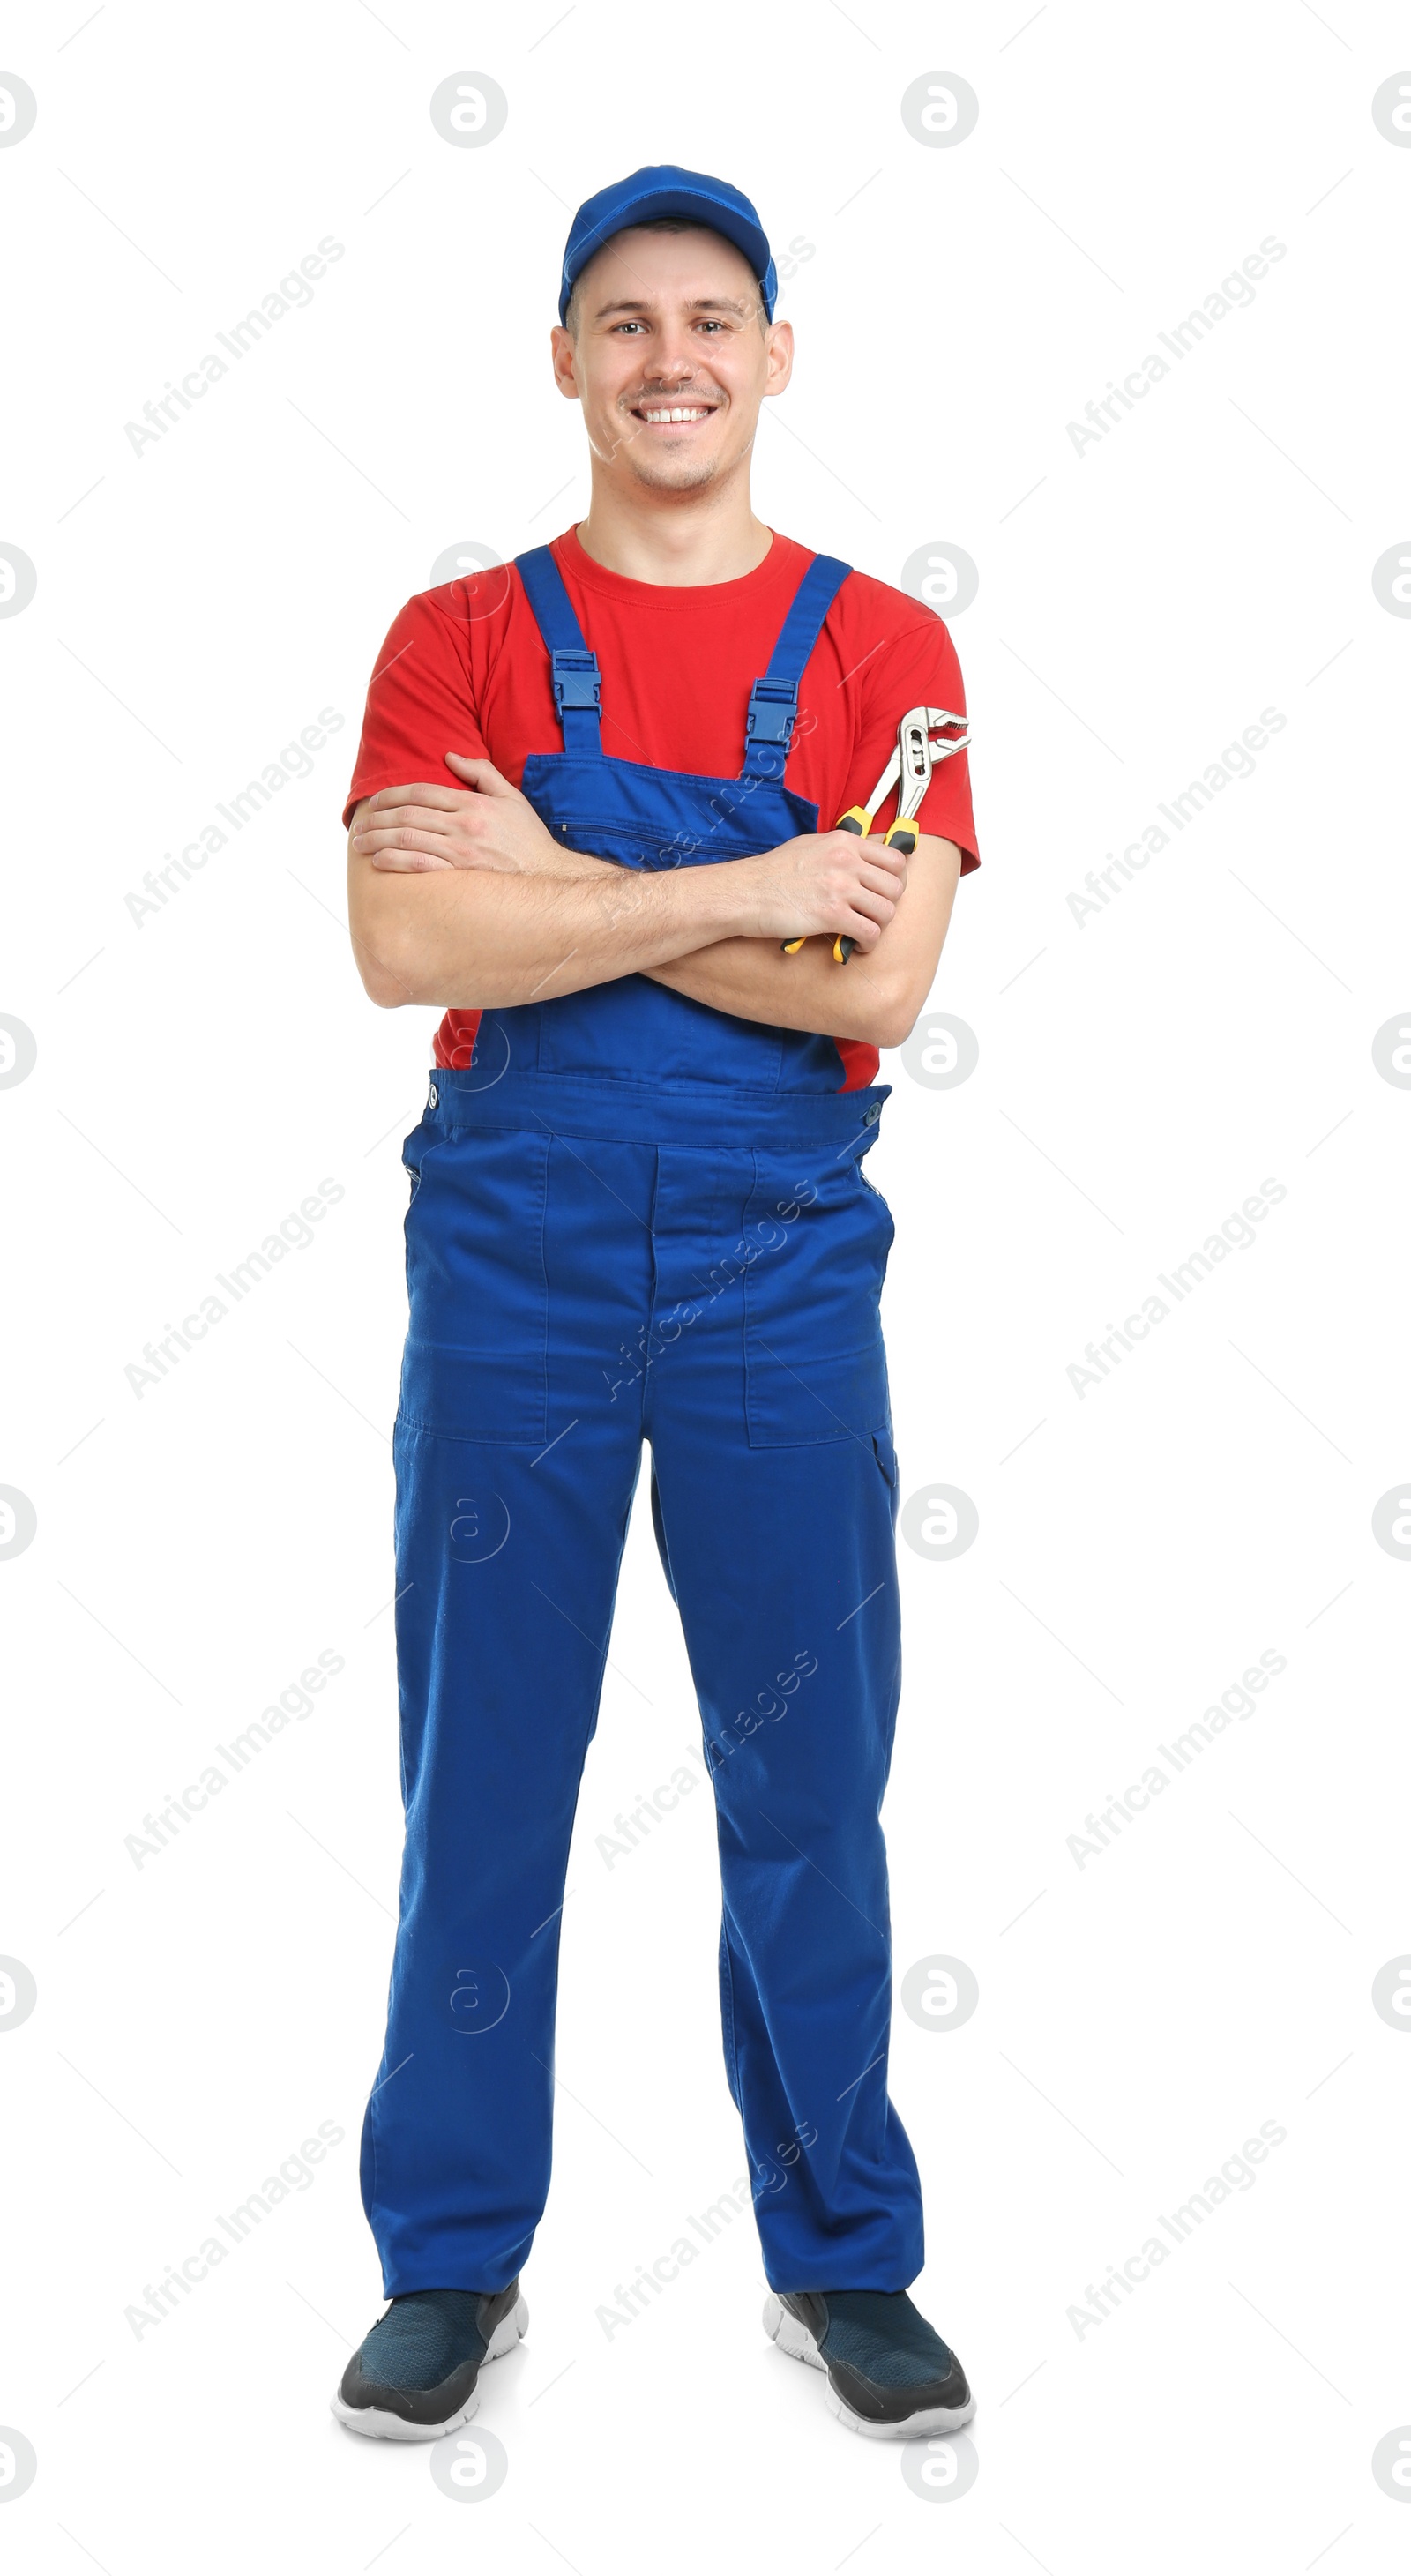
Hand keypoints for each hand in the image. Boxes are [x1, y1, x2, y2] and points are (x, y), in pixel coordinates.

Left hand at [351, 755, 567, 874]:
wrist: (548, 876)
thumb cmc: (528, 838)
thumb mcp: (511, 797)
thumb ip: (481, 772)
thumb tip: (449, 755)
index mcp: (474, 803)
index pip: (422, 792)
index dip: (392, 794)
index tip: (375, 802)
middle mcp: (465, 825)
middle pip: (409, 814)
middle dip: (377, 818)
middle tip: (359, 824)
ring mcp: (462, 851)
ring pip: (408, 839)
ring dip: (378, 839)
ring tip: (360, 843)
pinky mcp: (462, 876)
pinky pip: (421, 866)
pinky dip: (396, 862)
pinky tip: (379, 861)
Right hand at [736, 830, 909, 952]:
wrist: (745, 892)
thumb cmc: (771, 873)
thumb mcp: (810, 846)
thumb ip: (839, 851)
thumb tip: (860, 861)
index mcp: (844, 842)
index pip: (895, 859)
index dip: (896, 880)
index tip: (885, 892)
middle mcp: (846, 861)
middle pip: (896, 887)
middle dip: (889, 905)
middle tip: (874, 914)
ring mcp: (840, 887)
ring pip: (887, 911)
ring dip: (879, 927)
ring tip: (865, 932)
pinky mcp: (832, 914)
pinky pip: (869, 932)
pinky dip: (867, 943)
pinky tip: (856, 945)